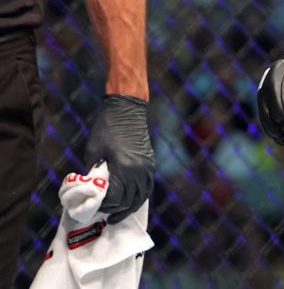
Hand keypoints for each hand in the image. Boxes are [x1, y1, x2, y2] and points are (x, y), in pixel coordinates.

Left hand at [85, 94, 154, 223]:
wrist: (127, 110)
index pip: (116, 198)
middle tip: (105, 216)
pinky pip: (147, 186)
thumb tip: (91, 190)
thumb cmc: (106, 129)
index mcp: (124, 168)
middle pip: (130, 200)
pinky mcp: (150, 163)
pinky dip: (140, 196)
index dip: (105, 206)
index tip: (94, 209)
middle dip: (117, 210)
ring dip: (131, 206)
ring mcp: (147, 167)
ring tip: (120, 214)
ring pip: (142, 195)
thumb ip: (94, 173)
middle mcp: (139, 170)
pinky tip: (132, 200)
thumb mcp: (94, 152)